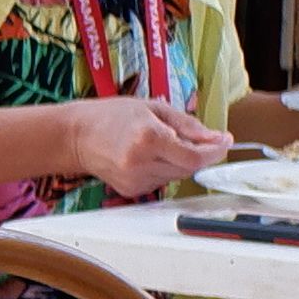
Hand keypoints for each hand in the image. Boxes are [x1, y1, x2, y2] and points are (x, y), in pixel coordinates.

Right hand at [54, 98, 232, 200]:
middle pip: (189, 168)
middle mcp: (142, 162)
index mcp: (149, 137)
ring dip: (179, 161)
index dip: (215, 151)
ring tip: (161, 144)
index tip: (225, 141)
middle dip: (198, 153)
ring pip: (176, 176)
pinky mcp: (131, 190)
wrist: (74, 136)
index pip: (195, 156)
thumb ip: (187, 125)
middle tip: (196, 138)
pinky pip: (161, 181)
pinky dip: (163, 169)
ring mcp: (135, 179)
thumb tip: (215, 138)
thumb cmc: (110, 116)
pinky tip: (146, 156)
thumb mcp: (153, 108)